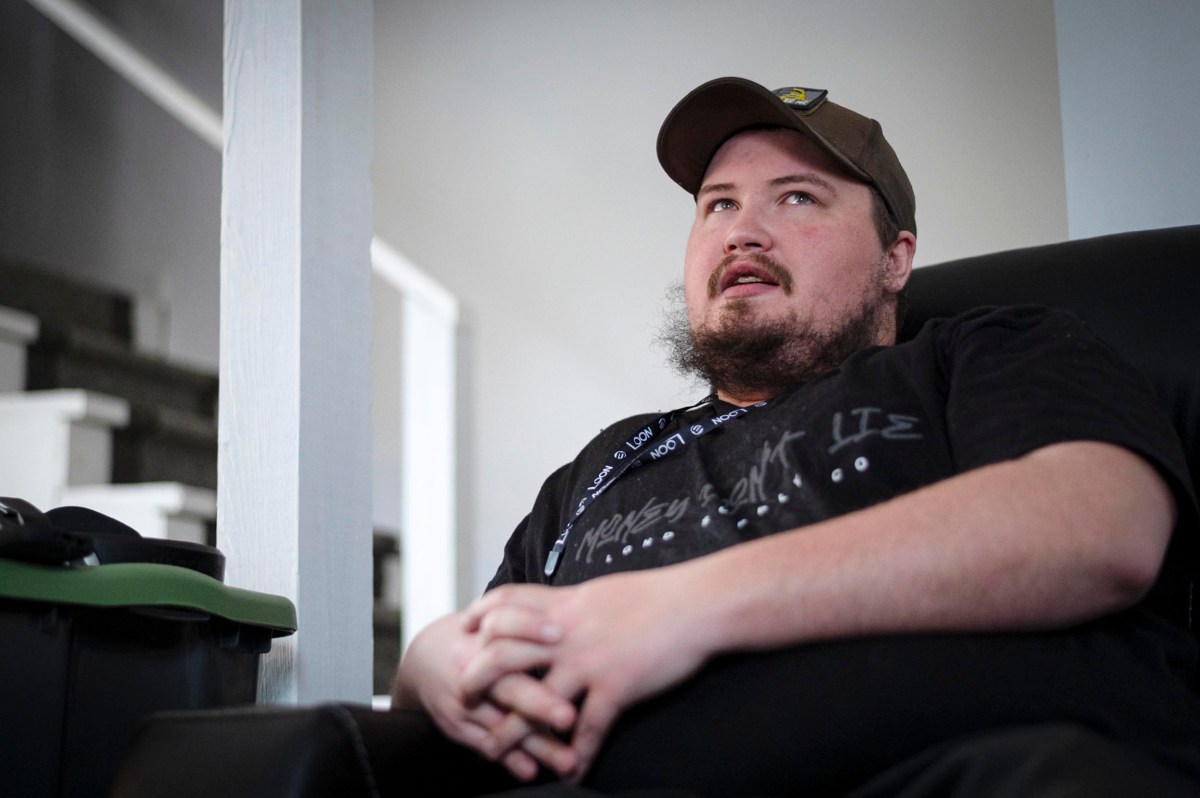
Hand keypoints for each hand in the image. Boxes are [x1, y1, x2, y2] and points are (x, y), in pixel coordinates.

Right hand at [391, 611, 576, 780]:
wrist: (425, 657)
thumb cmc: (475, 637)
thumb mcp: (494, 620)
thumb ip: (526, 622)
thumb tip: (569, 621)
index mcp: (484, 635)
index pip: (506, 623)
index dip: (530, 627)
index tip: (559, 634)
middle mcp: (472, 668)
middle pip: (506, 685)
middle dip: (539, 703)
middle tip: (569, 716)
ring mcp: (464, 700)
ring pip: (503, 726)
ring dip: (537, 745)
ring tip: (568, 760)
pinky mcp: (456, 725)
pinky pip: (486, 744)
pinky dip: (511, 759)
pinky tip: (532, 769)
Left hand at [463, 568, 713, 780]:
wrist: (698, 606)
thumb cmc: (658, 596)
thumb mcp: (604, 592)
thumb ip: (575, 605)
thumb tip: (560, 610)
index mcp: (565, 606)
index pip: (507, 604)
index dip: (481, 616)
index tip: (467, 631)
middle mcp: (568, 634)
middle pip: (503, 653)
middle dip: (478, 678)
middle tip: (465, 696)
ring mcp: (589, 663)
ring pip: (535, 701)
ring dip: (513, 732)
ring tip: (497, 751)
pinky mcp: (615, 688)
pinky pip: (589, 731)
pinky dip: (578, 757)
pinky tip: (572, 773)